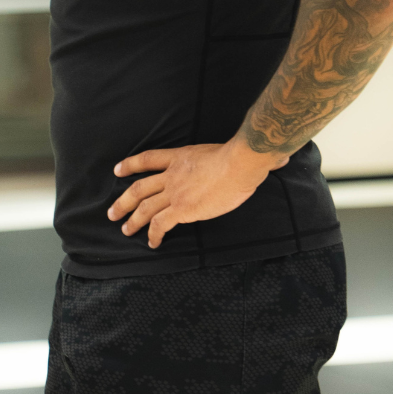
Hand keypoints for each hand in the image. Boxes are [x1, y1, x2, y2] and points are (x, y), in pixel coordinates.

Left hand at [109, 138, 288, 248]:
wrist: (239, 163)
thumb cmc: (242, 156)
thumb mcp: (233, 151)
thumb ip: (246, 154)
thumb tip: (280, 158)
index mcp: (180, 156)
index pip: (148, 159)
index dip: (131, 165)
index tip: (118, 170)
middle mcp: (172, 174)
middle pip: (139, 187)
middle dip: (123, 200)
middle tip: (112, 212)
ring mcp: (175, 192)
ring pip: (144, 207)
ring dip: (132, 219)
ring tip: (124, 229)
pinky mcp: (181, 209)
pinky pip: (160, 224)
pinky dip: (153, 234)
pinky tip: (152, 243)